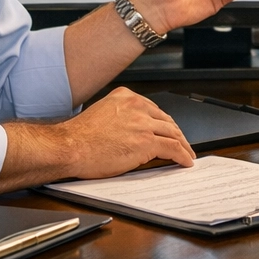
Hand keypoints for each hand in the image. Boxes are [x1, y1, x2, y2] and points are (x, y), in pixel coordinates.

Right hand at [62, 87, 195, 178]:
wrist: (70, 146)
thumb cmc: (79, 136)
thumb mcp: (102, 113)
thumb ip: (120, 117)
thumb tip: (132, 131)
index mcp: (126, 97)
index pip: (154, 109)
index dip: (165, 123)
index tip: (170, 130)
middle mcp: (137, 106)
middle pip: (166, 120)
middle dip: (177, 134)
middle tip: (183, 144)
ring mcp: (143, 124)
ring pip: (173, 133)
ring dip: (184, 145)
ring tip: (188, 154)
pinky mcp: (146, 142)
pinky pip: (172, 148)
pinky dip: (182, 155)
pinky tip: (186, 161)